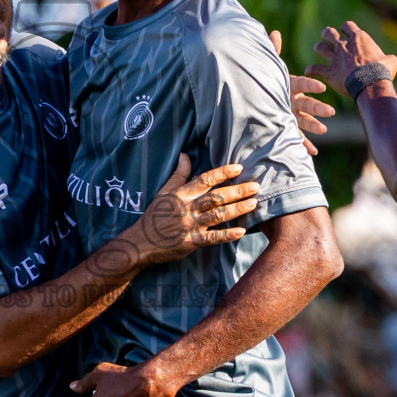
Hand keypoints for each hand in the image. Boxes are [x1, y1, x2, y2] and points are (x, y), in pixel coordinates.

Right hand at [120, 154, 256, 266]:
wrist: (141, 242)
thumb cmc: (154, 215)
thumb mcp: (164, 191)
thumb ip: (178, 174)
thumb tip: (185, 154)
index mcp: (182, 194)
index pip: (205, 180)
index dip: (222, 173)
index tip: (238, 168)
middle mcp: (188, 208)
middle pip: (216, 197)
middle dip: (237, 191)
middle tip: (255, 186)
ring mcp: (190, 225)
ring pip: (217, 216)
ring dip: (237, 209)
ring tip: (253, 203)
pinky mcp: (191, 242)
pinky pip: (212, 238)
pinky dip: (227, 235)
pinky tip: (241, 231)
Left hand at [270, 29, 333, 154]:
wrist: (251, 99)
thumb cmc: (262, 81)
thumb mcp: (267, 68)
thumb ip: (272, 51)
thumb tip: (273, 32)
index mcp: (288, 85)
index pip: (300, 83)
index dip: (310, 85)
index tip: (321, 87)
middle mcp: (291, 100)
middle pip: (306, 104)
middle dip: (318, 108)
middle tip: (330, 112)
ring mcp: (289, 114)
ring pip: (303, 121)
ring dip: (314, 126)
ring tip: (324, 130)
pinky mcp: (285, 126)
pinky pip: (295, 136)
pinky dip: (303, 144)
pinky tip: (311, 152)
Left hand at [306, 22, 396, 97]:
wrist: (371, 83)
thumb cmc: (383, 71)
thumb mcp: (391, 61)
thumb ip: (388, 58)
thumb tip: (390, 61)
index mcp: (358, 38)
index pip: (347, 25)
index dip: (346, 28)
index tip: (347, 32)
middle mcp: (344, 45)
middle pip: (329, 33)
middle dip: (327, 34)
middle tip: (327, 36)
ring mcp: (334, 58)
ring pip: (320, 47)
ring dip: (319, 48)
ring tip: (320, 50)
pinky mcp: (328, 71)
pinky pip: (314, 68)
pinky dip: (310, 70)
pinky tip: (308, 71)